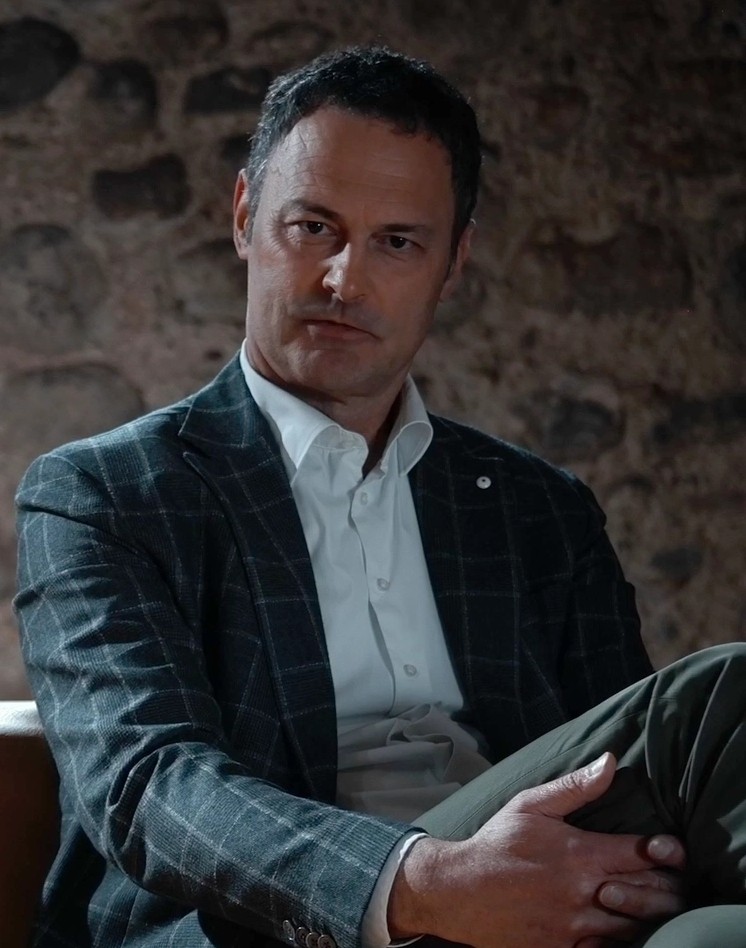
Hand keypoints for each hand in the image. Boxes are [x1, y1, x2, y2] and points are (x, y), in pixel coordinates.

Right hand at [389, 752, 685, 947]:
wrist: (461, 891)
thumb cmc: (498, 843)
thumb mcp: (531, 805)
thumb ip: (575, 787)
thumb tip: (609, 761)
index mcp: (581, 854)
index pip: (643, 854)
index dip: (665, 851)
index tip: (667, 849)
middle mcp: (584, 893)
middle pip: (648, 895)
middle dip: (665, 887)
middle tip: (670, 880)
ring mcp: (576, 928)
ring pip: (634, 928)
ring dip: (647, 916)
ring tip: (651, 905)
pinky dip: (621, 940)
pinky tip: (621, 927)